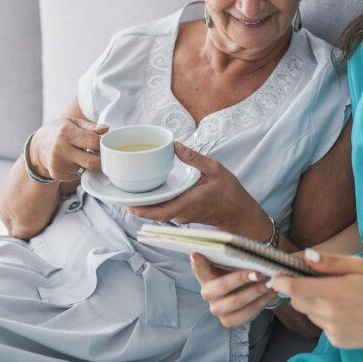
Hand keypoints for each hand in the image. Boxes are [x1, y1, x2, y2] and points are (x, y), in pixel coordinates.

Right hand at [30, 118, 106, 181]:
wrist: (38, 145)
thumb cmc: (59, 131)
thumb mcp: (73, 123)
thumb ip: (91, 127)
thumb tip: (106, 129)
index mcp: (66, 133)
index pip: (93, 142)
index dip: (102, 143)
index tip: (103, 143)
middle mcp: (60, 150)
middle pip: (91, 162)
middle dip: (99, 159)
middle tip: (98, 153)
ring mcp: (58, 164)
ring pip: (85, 169)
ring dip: (88, 164)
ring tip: (81, 154)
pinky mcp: (57, 174)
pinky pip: (77, 175)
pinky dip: (79, 169)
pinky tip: (73, 161)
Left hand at [129, 142, 271, 238]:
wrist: (240, 214)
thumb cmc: (231, 193)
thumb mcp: (216, 169)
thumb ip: (195, 158)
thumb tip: (175, 146)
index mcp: (190, 202)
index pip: (163, 212)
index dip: (145, 210)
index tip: (129, 206)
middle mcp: (183, 212)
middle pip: (156, 213)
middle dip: (139, 206)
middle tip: (122, 196)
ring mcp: (183, 216)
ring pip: (161, 212)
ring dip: (147, 204)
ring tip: (132, 191)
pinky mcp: (185, 215)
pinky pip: (167, 210)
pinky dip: (157, 203)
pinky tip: (151, 192)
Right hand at [191, 253, 276, 326]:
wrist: (245, 290)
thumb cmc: (238, 269)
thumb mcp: (233, 260)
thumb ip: (231, 253)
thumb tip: (236, 244)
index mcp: (205, 275)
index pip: (198, 267)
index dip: (197, 263)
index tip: (196, 254)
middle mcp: (207, 293)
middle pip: (223, 286)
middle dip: (241, 278)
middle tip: (258, 273)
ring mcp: (216, 309)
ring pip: (236, 302)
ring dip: (256, 292)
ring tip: (270, 283)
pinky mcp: (228, 321)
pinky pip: (245, 315)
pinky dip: (260, 304)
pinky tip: (270, 294)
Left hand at [270, 249, 362, 348]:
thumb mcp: (357, 265)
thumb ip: (329, 262)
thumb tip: (305, 256)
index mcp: (333, 293)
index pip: (294, 288)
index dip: (280, 281)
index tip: (276, 275)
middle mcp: (330, 315)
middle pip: (297, 301)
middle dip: (299, 290)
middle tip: (316, 280)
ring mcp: (334, 331)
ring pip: (309, 313)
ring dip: (314, 303)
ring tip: (337, 295)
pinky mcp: (339, 341)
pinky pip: (322, 325)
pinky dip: (326, 316)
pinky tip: (345, 310)